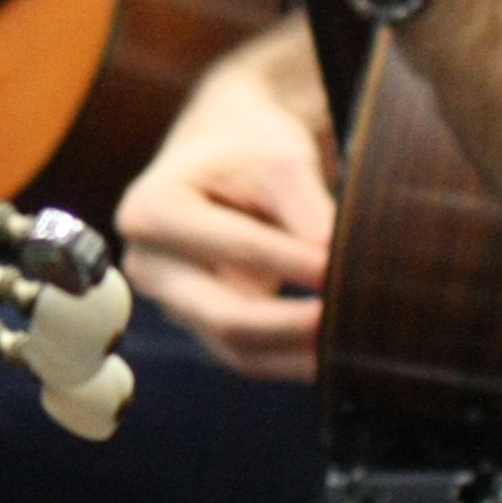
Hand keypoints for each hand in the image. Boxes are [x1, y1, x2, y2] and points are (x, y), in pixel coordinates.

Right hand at [116, 50, 336, 379]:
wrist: (226, 145)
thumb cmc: (250, 144)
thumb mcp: (281, 161)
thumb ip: (309, 216)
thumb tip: (343, 274)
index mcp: (151, 211)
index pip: (234, 249)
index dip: (295, 264)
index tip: (346, 271)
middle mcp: (147, 263)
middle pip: (224, 315)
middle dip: (294, 326)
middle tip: (353, 327)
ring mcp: (170, 299)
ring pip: (237, 348)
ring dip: (297, 353)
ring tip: (354, 347)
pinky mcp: (198, 321)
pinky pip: (246, 354)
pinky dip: (291, 358)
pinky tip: (335, 354)